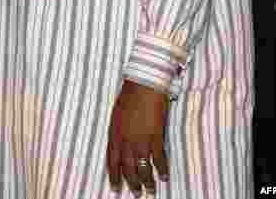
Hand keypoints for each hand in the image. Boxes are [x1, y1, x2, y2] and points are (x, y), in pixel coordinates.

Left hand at [107, 79, 169, 195]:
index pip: (112, 161)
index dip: (114, 175)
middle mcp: (125, 140)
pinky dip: (162, 169)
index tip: (115, 187)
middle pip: (127, 167)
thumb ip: (117, 132)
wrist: (143, 86)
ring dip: (146, 181)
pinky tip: (164, 176)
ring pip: (142, 167)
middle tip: (136, 193)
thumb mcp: (116, 116)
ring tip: (150, 190)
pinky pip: (158, 159)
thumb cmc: (128, 97)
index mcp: (114, 134)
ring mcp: (140, 140)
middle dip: (131, 182)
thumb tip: (119, 144)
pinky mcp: (155, 137)